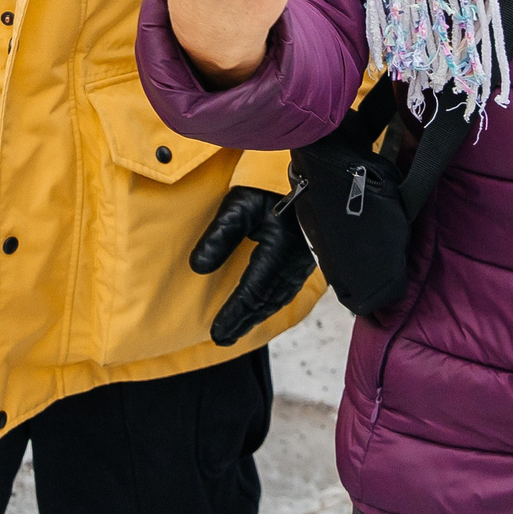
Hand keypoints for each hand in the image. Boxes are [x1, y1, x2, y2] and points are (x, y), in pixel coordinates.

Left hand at [191, 186, 316, 345]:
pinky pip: (288, 289)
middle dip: (242, 322)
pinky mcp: (307, 256)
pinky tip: (264, 306)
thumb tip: (197, 267)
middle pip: (264, 302)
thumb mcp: (239, 205)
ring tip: (238, 329)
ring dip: (257, 316)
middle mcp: (293, 263)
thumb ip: (219, 236)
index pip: (250, 293)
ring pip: (278, 298)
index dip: (233, 315)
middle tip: (222, 338)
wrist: (315, 175)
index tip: (216, 332)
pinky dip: (272, 304)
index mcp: (277, 252)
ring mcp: (303, 262)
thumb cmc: (272, 186)